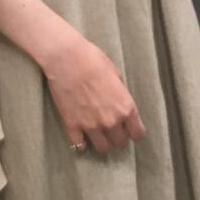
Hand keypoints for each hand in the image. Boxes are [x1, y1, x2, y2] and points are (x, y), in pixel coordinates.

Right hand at [0, 0, 144, 153]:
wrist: (63, 52)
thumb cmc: (90, 55)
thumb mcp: (112, 67)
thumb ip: (120, 89)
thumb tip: (125, 102)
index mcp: (123, 103)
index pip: (137, 130)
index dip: (135, 130)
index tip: (131, 128)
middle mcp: (109, 118)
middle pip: (119, 142)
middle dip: (118, 137)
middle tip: (113, 129)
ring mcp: (89, 123)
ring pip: (102, 147)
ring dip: (102, 142)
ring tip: (98, 134)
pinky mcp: (70, 123)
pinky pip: (79, 144)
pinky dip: (81, 142)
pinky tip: (81, 138)